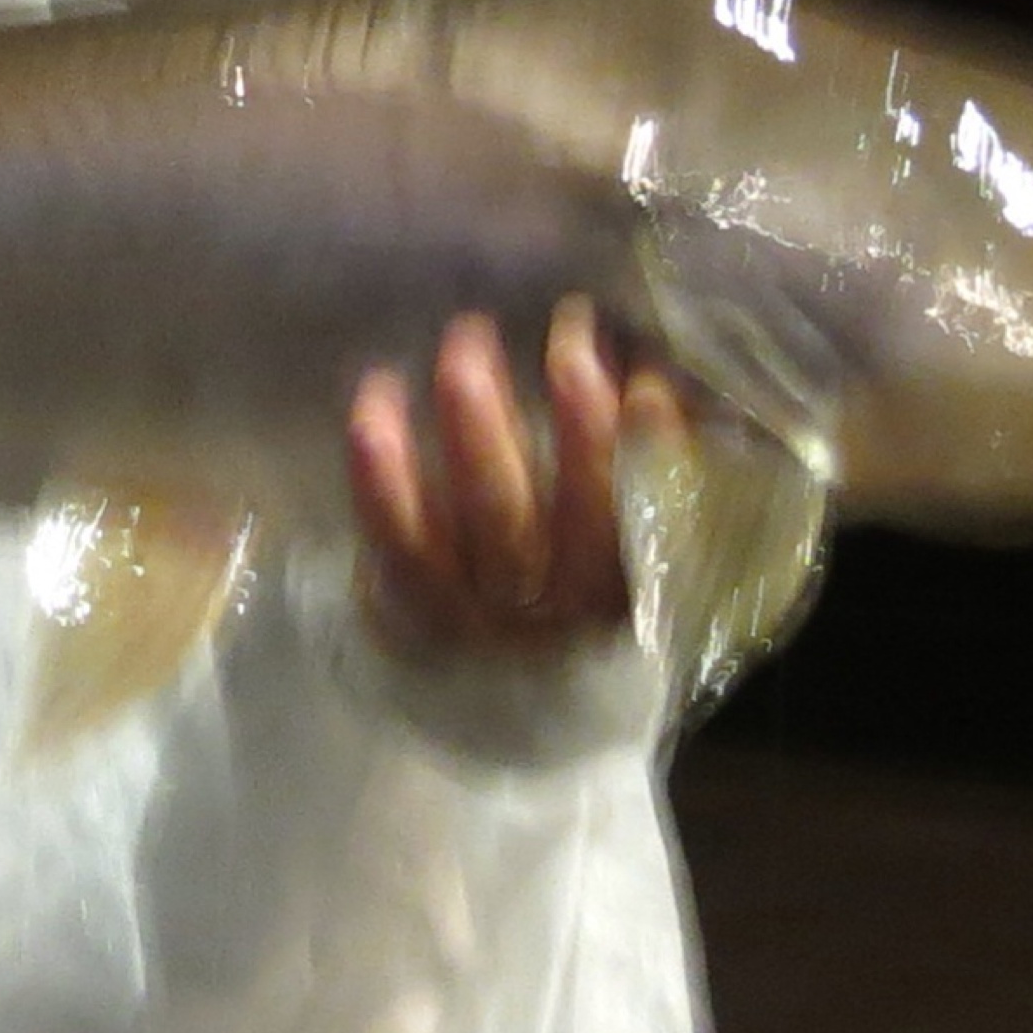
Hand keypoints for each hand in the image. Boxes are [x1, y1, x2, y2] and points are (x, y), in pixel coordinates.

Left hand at [348, 299, 671, 656]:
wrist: (470, 692)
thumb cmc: (555, 576)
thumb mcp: (609, 536)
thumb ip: (632, 460)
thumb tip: (646, 361)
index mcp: (628, 587)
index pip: (653, 512)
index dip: (654, 448)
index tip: (650, 378)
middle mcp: (564, 608)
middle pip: (579, 514)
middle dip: (581, 423)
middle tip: (570, 340)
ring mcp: (487, 615)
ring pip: (491, 517)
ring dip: (482, 423)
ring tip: (469, 340)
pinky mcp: (415, 607)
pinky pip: (399, 538)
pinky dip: (385, 470)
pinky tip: (379, 395)